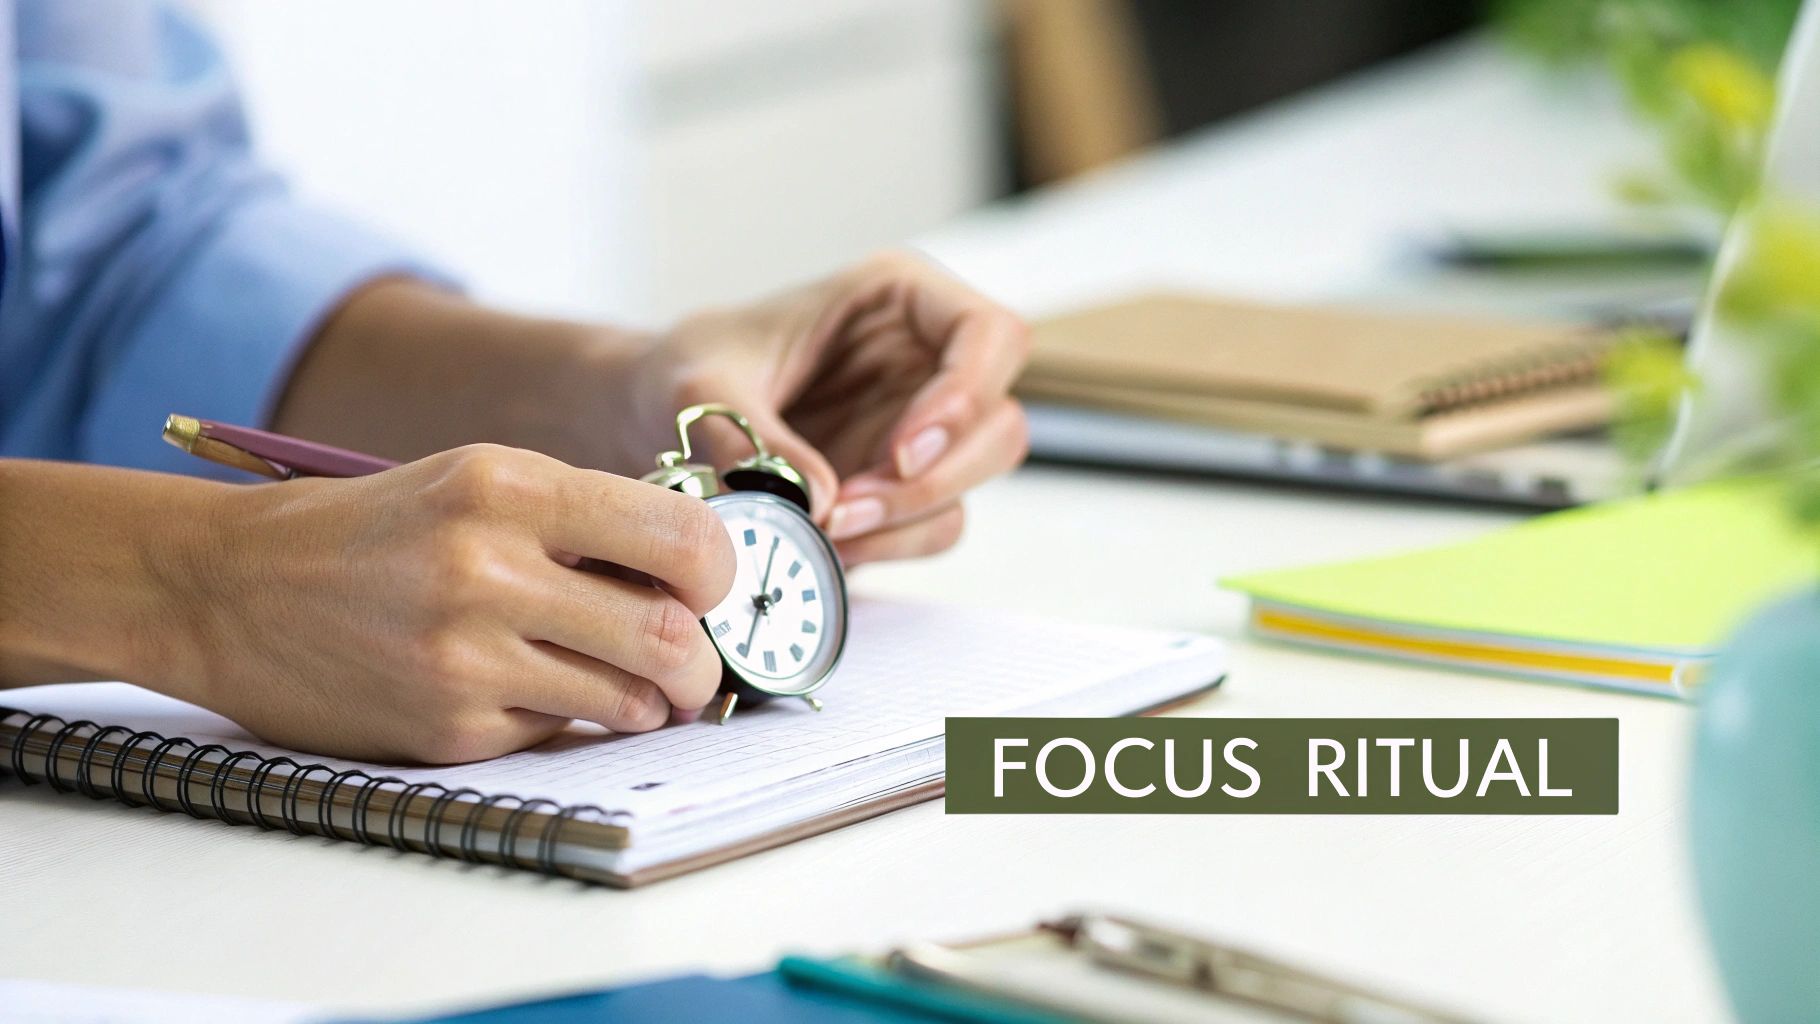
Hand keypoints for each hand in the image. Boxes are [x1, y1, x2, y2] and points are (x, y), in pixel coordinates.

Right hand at [177, 445, 735, 762]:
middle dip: (701, 663)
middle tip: (694, 665)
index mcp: (508, 486)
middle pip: (668, 636)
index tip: (711, 588)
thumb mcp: (476, 482)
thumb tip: (697, 572)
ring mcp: (466, 657)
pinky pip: (557, 732)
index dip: (718, 574)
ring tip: (621, 680)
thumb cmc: (371, 531)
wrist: (228, 588)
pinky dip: (564, 718)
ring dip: (645, 699)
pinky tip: (522, 689)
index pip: (680, 539)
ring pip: (626, 700)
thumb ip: (583, 519)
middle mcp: (489, 569)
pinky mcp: (447, 728)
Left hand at [622, 252, 1031, 564]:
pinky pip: (933, 523)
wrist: (656, 414)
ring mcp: (923, 424)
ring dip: (908, 517)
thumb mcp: (699, 386)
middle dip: (934, 478)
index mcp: (897, 297)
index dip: (966, 395)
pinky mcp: (905, 481)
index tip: (901, 451)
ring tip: (825, 530)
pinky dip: (889, 544)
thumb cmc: (689, 367)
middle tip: (849, 510)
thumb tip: (819, 498)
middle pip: (998, 422)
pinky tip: (828, 543)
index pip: (989, 333)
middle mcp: (926, 358)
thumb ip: (752, 433)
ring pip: (975, 480)